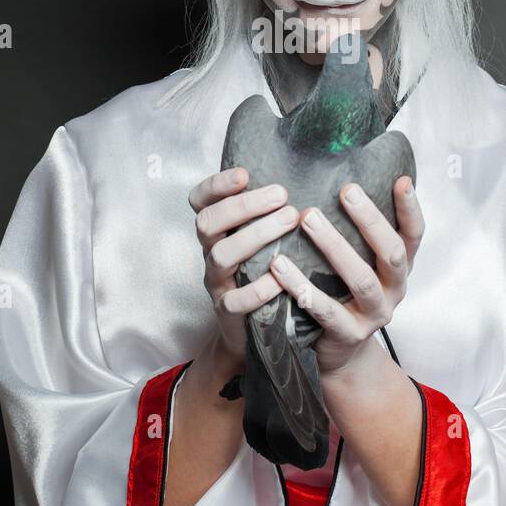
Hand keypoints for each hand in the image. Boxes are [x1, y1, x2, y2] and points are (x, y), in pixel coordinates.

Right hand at [188, 166, 298, 365]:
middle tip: (281, 194)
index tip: (244, 173)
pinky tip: (280, 278)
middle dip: (243, 205)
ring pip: (221, 256)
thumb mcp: (261, 240)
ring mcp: (217, 283)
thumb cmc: (263, 273)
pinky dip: (258, 288)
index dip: (216, 185)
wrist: (251, 332)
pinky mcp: (227, 313)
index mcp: (217, 231)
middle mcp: (211, 252)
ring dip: (255, 235)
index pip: (200, 201)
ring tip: (289, 221)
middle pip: (208, 222)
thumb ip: (270, 213)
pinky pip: (235, 301)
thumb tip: (305, 173)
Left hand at [268, 176, 423, 376]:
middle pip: (392, 253)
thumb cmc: (345, 294)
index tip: (401, 180)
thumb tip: (342, 179)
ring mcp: (374, 314)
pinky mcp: (349, 334)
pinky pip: (325, 309)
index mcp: (399, 268)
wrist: (340, 353)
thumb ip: (358, 234)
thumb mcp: (360, 263)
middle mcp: (394, 289)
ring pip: (360, 279)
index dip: (411, 208)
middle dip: (370, 220)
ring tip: (308, 219)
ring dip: (334, 246)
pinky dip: (301, 286)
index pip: (414, 235)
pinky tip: (280, 265)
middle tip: (346, 190)